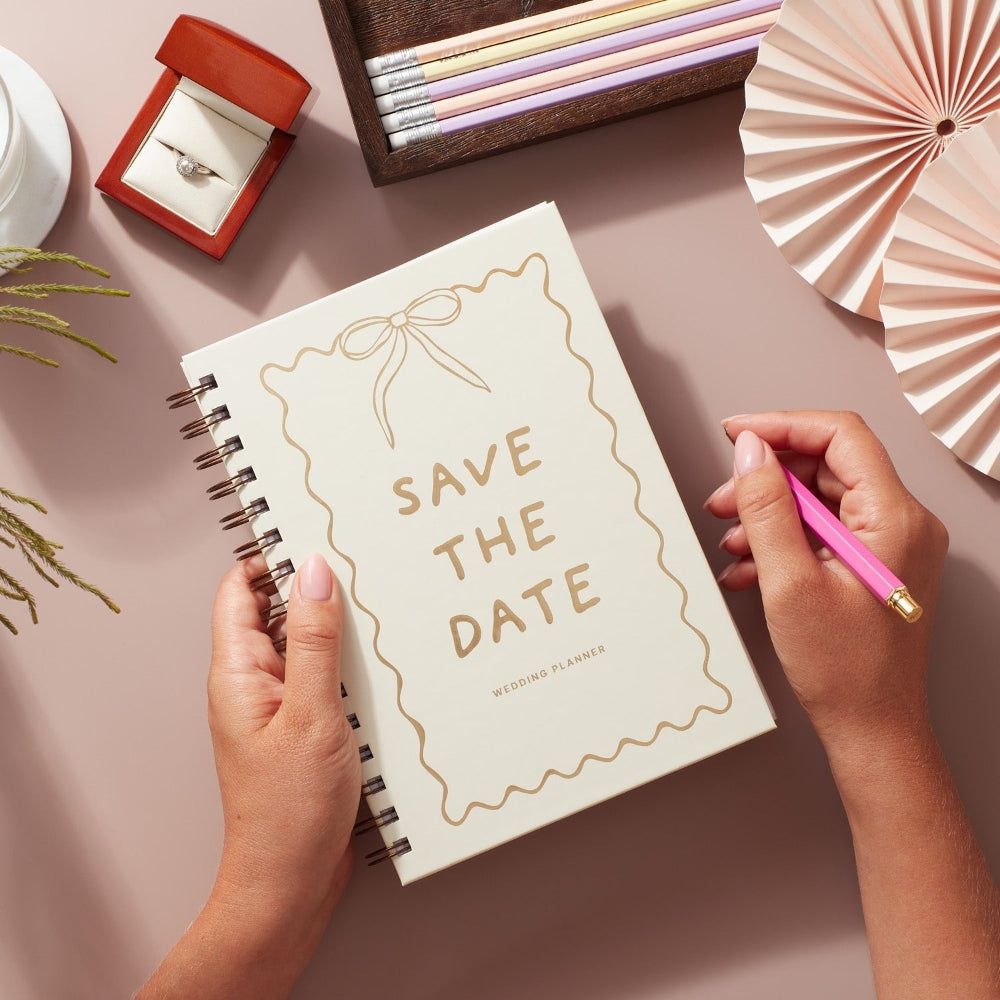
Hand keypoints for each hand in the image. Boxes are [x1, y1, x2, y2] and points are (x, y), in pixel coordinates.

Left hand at [207, 553, 360, 974]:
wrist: (290, 884)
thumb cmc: (289, 810)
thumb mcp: (311, 714)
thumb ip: (315, 641)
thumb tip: (314, 570)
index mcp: (239, 673)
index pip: (240, 590)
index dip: (271, 556)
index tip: (315, 532)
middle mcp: (255, 683)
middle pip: (278, 613)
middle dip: (317, 588)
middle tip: (365, 567)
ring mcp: (280, 707)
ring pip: (308, 647)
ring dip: (340, 631)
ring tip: (383, 612)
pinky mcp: (305, 729)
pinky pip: (325, 680)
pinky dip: (350, 667)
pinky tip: (384, 667)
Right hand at [704, 410, 947, 756]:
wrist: (872, 728)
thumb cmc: (845, 670)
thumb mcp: (790, 583)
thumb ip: (767, 508)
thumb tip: (750, 451)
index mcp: (894, 518)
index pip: (840, 436)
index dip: (782, 424)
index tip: (737, 432)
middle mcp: (900, 523)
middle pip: (825, 467)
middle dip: (766, 481)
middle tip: (723, 500)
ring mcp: (888, 544)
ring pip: (819, 500)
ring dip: (768, 515)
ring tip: (732, 542)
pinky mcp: (872, 564)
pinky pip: (822, 531)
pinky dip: (782, 541)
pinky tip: (749, 568)